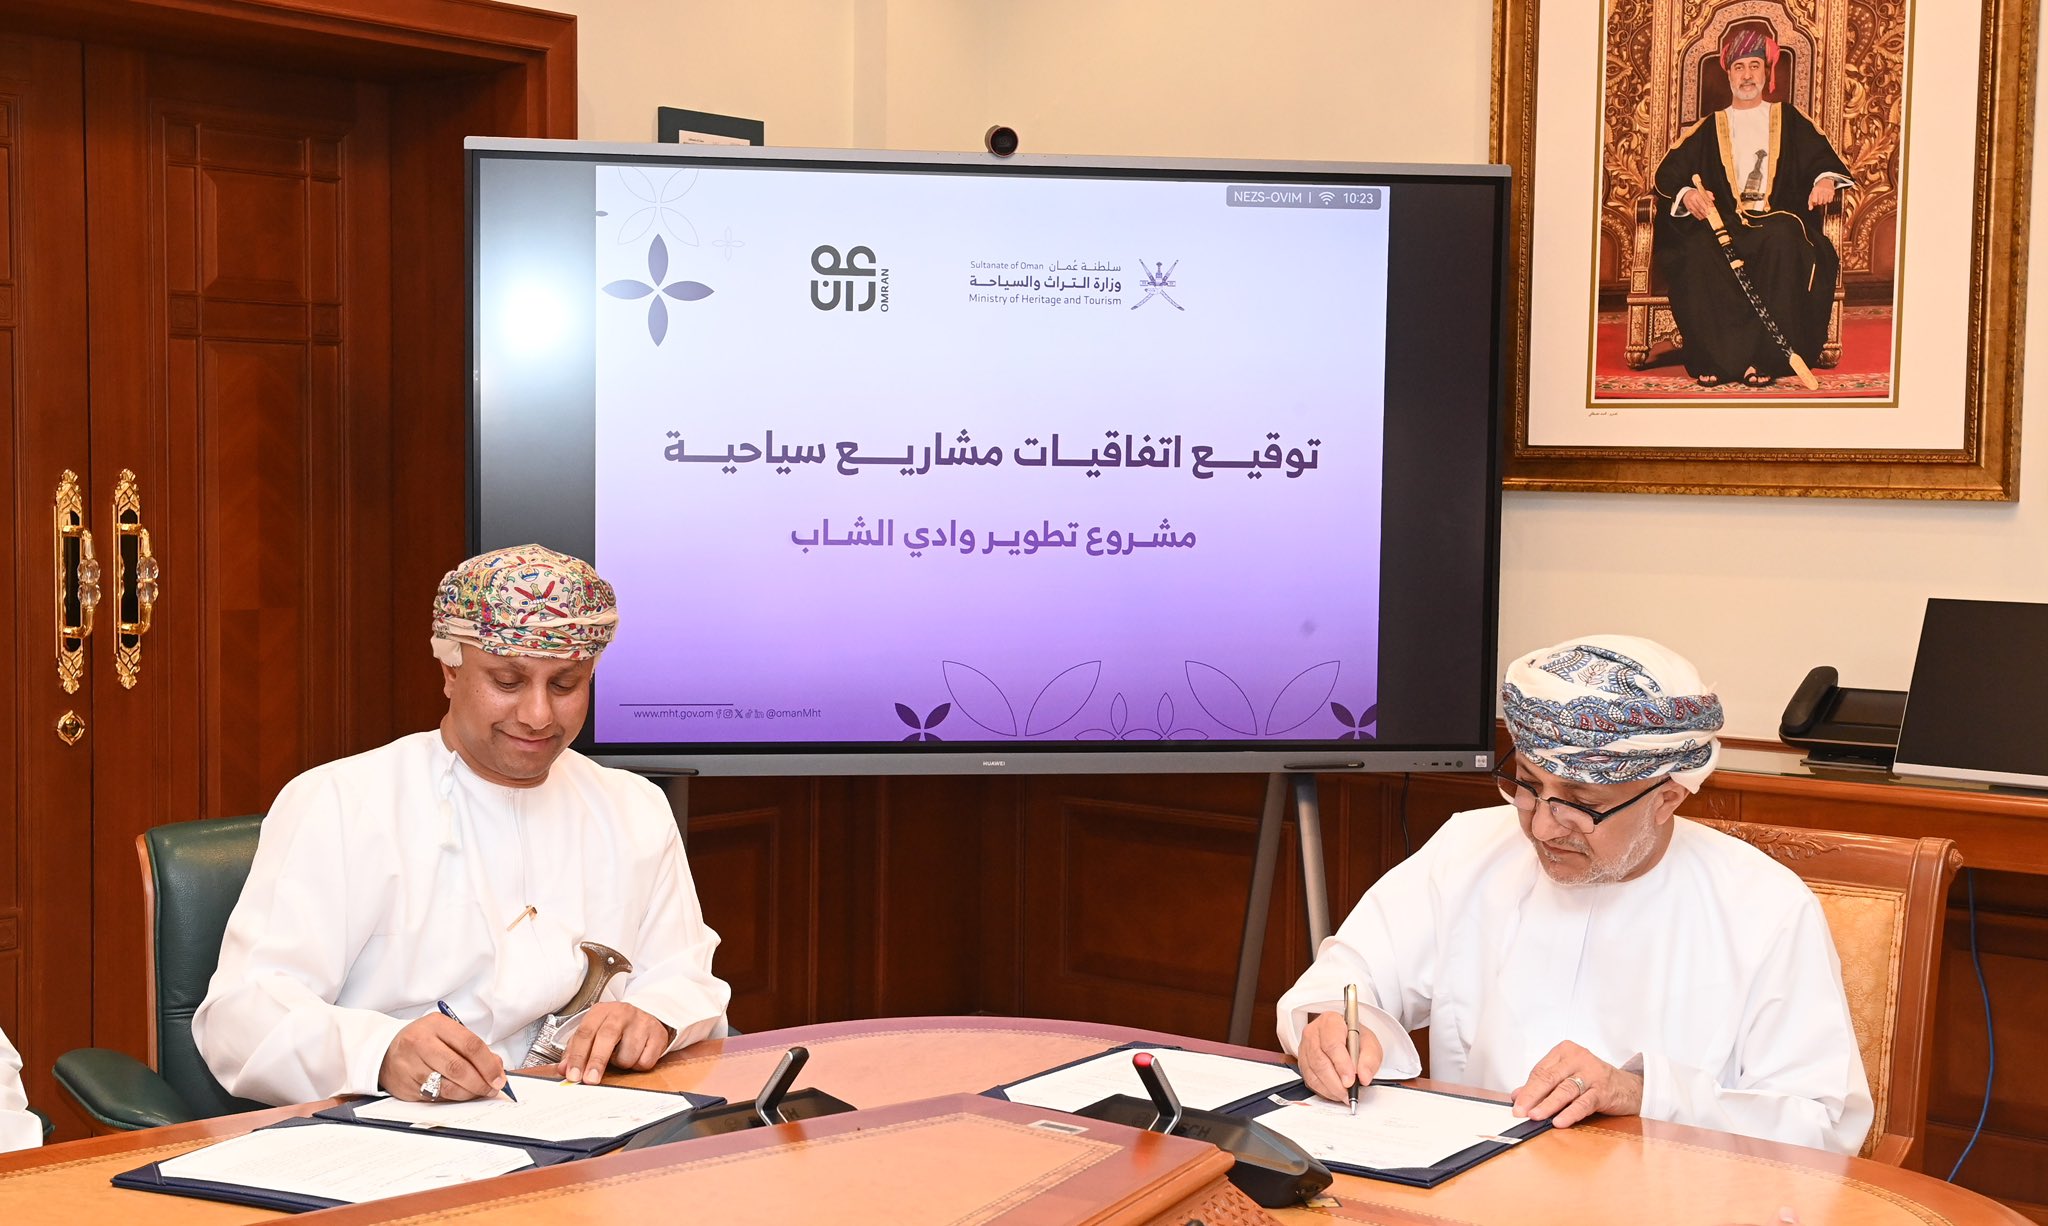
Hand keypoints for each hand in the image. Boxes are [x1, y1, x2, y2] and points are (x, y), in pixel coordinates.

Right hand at [379, 1013, 507, 1101]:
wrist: (385, 1050)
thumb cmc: (424, 1040)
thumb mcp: (447, 1033)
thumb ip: (472, 1048)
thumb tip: (496, 1068)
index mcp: (437, 1025)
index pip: (470, 1045)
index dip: (488, 1064)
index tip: (499, 1077)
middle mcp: (421, 1043)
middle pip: (458, 1068)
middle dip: (480, 1082)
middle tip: (492, 1089)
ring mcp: (410, 1065)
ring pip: (447, 1086)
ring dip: (468, 1093)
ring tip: (478, 1092)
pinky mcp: (405, 1085)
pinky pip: (435, 1097)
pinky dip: (452, 1098)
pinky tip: (459, 1094)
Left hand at [559, 1002, 674, 1084]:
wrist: (646, 1015)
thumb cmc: (614, 1028)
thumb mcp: (593, 1032)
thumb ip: (576, 1049)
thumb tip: (563, 1069)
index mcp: (600, 1011)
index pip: (585, 1033)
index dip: (578, 1056)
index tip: (573, 1075)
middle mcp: (621, 1013)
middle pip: (607, 1037)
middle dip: (597, 1061)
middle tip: (590, 1080)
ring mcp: (641, 1022)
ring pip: (627, 1054)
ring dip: (621, 1063)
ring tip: (621, 1055)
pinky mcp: (657, 1034)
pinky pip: (645, 1061)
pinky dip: (638, 1064)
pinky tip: (637, 1054)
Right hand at [1296, 1010, 1381, 1103]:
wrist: (1344, 1037)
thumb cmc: (1355, 1038)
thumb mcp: (1370, 1043)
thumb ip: (1370, 1059)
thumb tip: (1364, 1077)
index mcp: (1330, 1022)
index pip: (1332, 1044)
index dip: (1341, 1064)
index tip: (1351, 1080)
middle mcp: (1313, 1033)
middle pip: (1320, 1060)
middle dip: (1335, 1081)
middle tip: (1349, 1092)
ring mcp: (1305, 1048)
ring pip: (1313, 1072)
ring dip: (1330, 1088)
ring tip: (1344, 1095)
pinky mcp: (1303, 1062)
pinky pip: (1310, 1080)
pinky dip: (1323, 1090)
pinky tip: (1335, 1093)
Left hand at [1510, 1040, 1641, 1127]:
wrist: (1628, 1087)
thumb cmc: (1593, 1080)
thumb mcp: (1567, 1077)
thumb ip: (1543, 1084)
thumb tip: (1517, 1095)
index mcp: (1565, 1051)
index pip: (1540, 1071)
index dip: (1526, 1089)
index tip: (1516, 1105)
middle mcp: (1578, 1058)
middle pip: (1549, 1078)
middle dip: (1532, 1096)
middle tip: (1520, 1112)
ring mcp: (1592, 1074)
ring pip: (1565, 1090)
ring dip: (1548, 1105)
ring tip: (1535, 1116)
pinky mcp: (1604, 1090)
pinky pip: (1584, 1103)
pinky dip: (1570, 1113)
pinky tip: (1559, 1121)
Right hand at [1683, 186, 1714, 218]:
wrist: (1686, 194)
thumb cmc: (1696, 193)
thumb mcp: (1702, 192)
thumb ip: (1708, 194)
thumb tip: (1713, 198)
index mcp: (1696, 194)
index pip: (1702, 200)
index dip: (1707, 204)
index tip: (1712, 207)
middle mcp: (1692, 199)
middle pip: (1699, 206)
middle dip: (1704, 211)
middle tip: (1709, 213)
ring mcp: (1689, 204)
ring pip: (1696, 211)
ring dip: (1701, 214)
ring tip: (1705, 216)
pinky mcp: (1688, 208)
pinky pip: (1693, 213)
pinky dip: (1697, 216)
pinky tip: (1700, 217)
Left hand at [1808, 179, 1838, 208]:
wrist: (1825, 181)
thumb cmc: (1817, 188)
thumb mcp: (1812, 193)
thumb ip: (1810, 201)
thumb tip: (1810, 209)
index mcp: (1815, 190)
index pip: (1814, 200)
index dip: (1815, 202)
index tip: (1815, 200)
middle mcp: (1822, 190)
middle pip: (1820, 202)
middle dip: (1819, 202)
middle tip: (1819, 199)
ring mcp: (1827, 191)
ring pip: (1825, 202)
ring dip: (1824, 202)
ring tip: (1823, 198)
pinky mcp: (1832, 192)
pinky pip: (1830, 200)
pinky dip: (1828, 200)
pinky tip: (1827, 197)